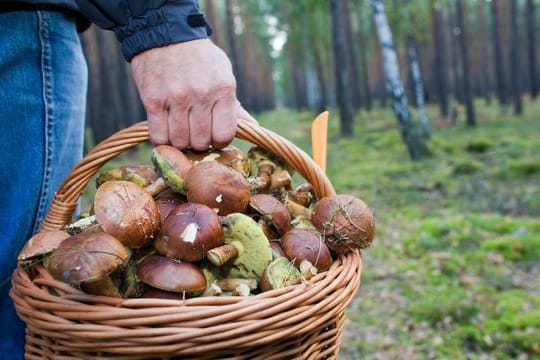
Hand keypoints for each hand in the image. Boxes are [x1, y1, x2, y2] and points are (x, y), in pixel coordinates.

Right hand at [131, 39, 248, 149]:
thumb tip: (252, 127)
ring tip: (181, 130)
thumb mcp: (224, 75)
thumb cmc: (200, 58)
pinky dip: (163, 139)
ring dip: (180, 141)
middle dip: (199, 143)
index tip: (214, 136)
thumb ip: (234, 105)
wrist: (166, 33)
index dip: (219, 141)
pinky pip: (159, 136)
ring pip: (179, 142)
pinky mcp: (153, 100)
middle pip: (200, 142)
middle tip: (196, 133)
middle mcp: (200, 95)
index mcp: (222, 89)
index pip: (224, 135)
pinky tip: (166, 131)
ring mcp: (175, 98)